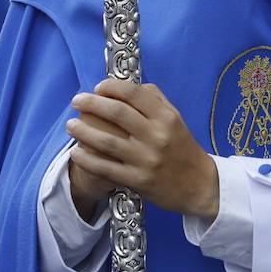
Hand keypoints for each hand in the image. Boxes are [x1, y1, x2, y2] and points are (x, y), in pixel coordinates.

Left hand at [66, 79, 219, 220]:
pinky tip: (76, 152)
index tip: (98, 87)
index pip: (134, 94)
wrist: (200, 185)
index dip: (111, 87)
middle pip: (117, 113)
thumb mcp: (176, 119)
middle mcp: (157, 135)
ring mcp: (146, 159)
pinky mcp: (138, 181)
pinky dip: (87, 159)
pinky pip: (106, 168)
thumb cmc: (183, 149)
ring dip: (83, 131)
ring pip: (107, 141)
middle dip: (91, 103)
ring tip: (70, 125)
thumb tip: (128, 87)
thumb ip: (156, 100)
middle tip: (76, 101)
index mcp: (166, 117)